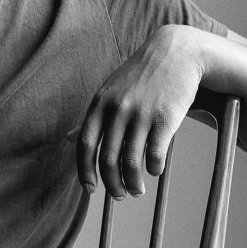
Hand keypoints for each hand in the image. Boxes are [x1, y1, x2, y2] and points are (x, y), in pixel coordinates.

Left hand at [77, 24, 202, 198]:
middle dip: (112, 185)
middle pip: (107, 159)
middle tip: (120, 195)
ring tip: (137, 190)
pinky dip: (153, 169)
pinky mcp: (165, 118)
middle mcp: (117, 110)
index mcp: (100, 104)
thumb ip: (94, 116)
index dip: (86, 172)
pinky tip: (155, 171)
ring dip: (132, 183)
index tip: (91, 189)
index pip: (86, 146)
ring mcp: (141, 114)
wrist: (177, 52)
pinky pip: (155, 154)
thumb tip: (69, 140)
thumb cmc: (142, 75)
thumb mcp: (111, 89)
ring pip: (131, 162)